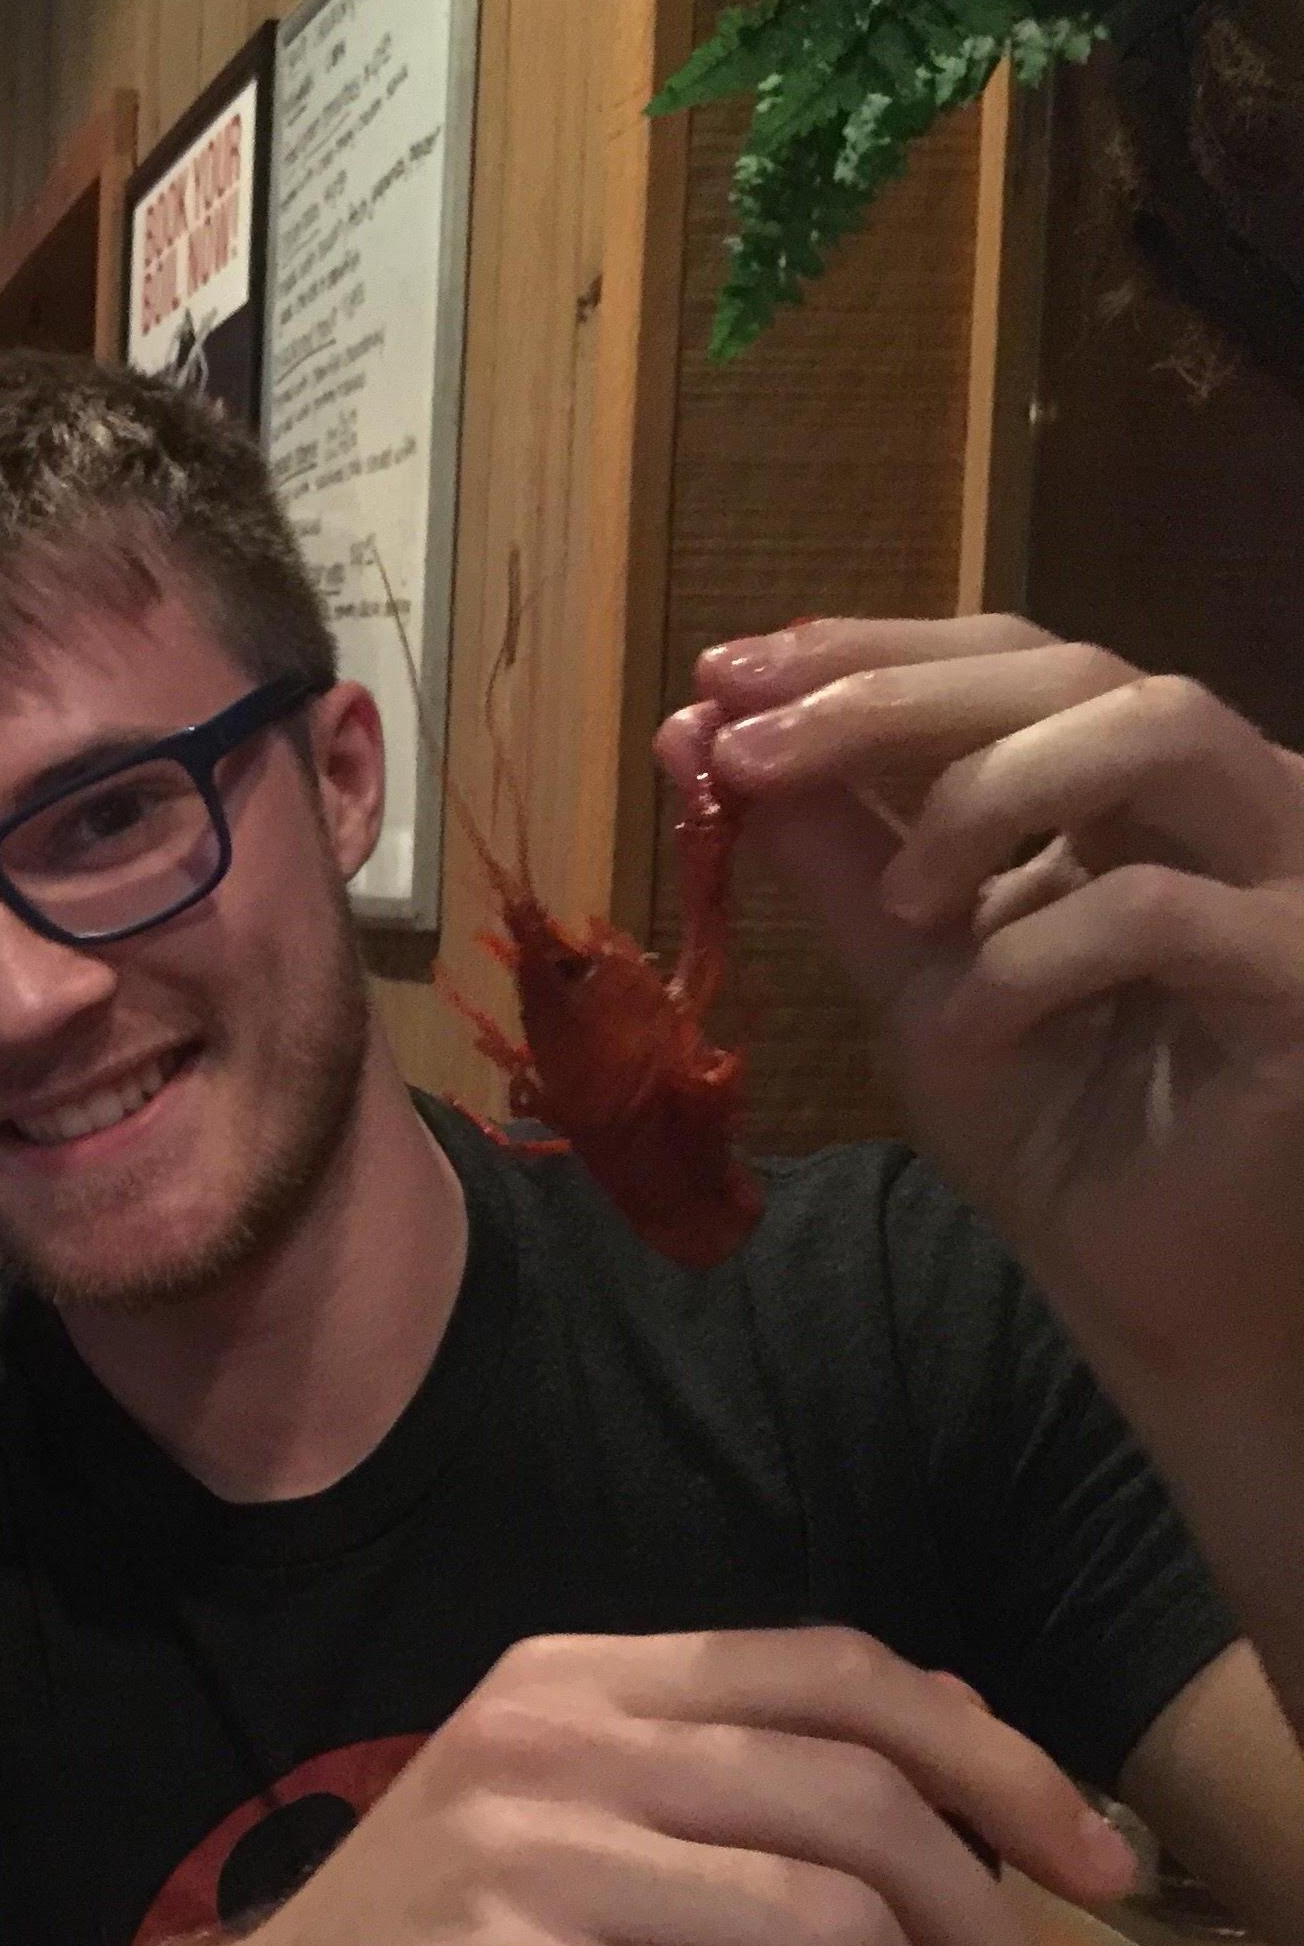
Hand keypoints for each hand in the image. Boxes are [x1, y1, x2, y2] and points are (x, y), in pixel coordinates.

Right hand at [189, 1626, 1136, 1945]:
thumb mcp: (566, 1816)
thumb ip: (727, 1764)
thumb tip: (951, 1714)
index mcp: (573, 1680)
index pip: (834, 1670)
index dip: (995, 1757)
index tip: (1096, 1865)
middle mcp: (549, 1740)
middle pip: (859, 1805)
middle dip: (988, 1940)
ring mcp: (522, 1860)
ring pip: (828, 1935)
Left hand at [679, 616, 1303, 1399]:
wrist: (1151, 1293)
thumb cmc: (1057, 1130)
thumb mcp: (910, 971)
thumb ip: (829, 852)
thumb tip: (700, 729)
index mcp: (1137, 789)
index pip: (1013, 661)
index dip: (870, 652)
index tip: (722, 676)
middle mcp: (1235, 799)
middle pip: (1075, 668)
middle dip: (891, 697)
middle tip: (752, 751)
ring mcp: (1293, 875)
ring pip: (1158, 729)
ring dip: (987, 794)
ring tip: (900, 903)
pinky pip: (1166, 910)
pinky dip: (1033, 958)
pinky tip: (969, 1028)